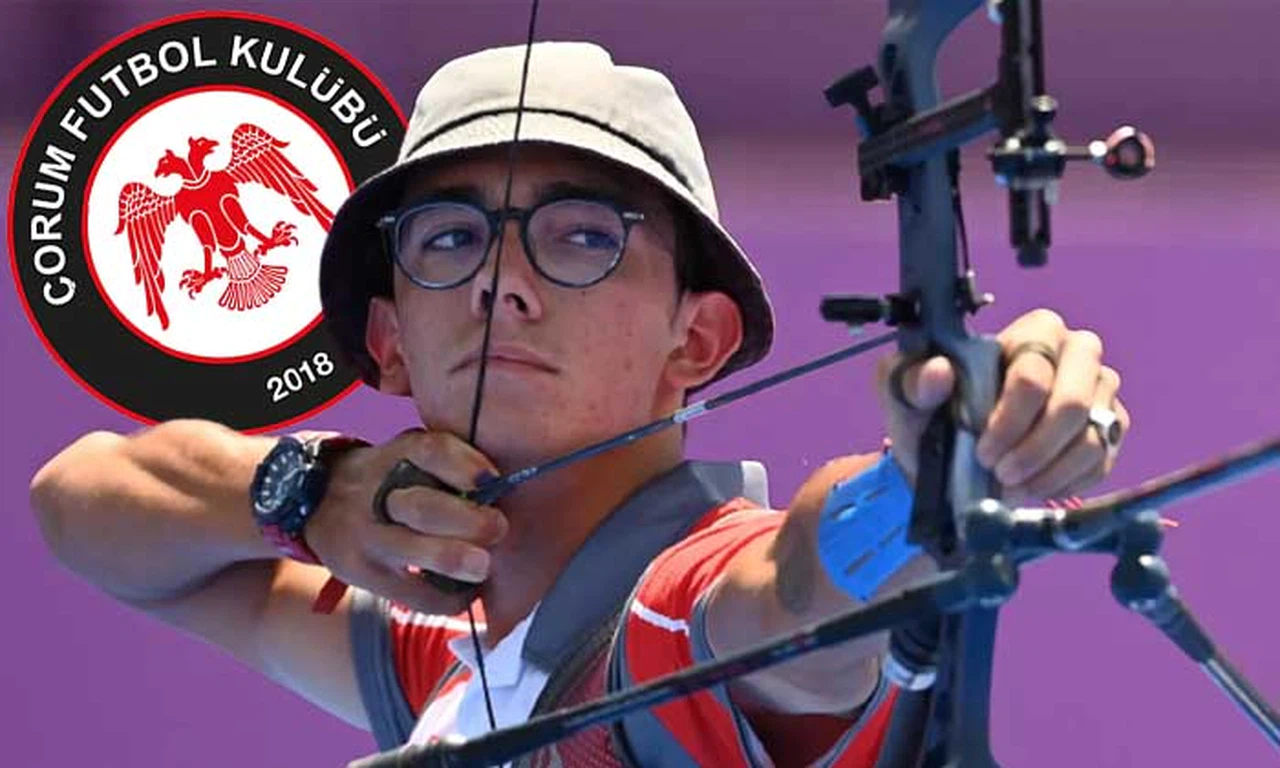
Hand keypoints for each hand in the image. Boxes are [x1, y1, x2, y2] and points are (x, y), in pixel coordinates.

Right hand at [305, 428, 506, 613]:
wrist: (314, 502)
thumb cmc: (385, 479)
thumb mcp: (404, 455)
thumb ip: (447, 464)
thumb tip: (502, 491)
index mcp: (394, 455)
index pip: (431, 451)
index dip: (466, 466)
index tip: (493, 481)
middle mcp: (376, 493)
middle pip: (424, 507)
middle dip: (470, 522)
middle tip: (498, 528)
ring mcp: (366, 536)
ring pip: (413, 551)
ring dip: (456, 561)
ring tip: (482, 567)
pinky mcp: (363, 573)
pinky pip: (412, 594)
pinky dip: (447, 598)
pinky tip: (467, 593)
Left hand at [877, 309, 1129, 501]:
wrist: (948, 458)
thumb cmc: (931, 414)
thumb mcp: (906, 394)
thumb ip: (913, 380)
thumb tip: (938, 372)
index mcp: (1034, 331)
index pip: (1033, 372)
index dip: (1009, 419)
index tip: (982, 451)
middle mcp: (1077, 353)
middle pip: (1072, 404)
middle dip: (1033, 448)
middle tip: (1001, 473)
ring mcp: (1099, 392)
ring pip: (1089, 438)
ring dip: (1046, 472)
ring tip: (1011, 486)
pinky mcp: (1110, 429)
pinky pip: (1100, 461)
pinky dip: (1063, 483)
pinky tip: (1032, 488)